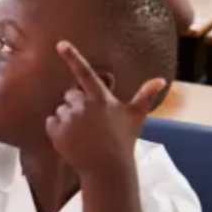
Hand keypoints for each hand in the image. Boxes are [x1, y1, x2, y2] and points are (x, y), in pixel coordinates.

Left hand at [46, 41, 165, 175]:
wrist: (107, 168)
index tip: (60, 44)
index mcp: (101, 98)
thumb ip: (145, 96)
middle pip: (70, 95)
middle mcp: (83, 105)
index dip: (72, 57)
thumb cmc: (123, 140)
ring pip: (61, 109)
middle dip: (77, 105)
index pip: (85, 73)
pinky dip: (57, 129)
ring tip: (83, 133)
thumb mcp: (135, 116)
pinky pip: (51, 122)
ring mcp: (68, 118)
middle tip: (90, 122)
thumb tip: (160, 80)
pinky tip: (72, 139)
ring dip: (68, 118)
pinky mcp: (56, 131)